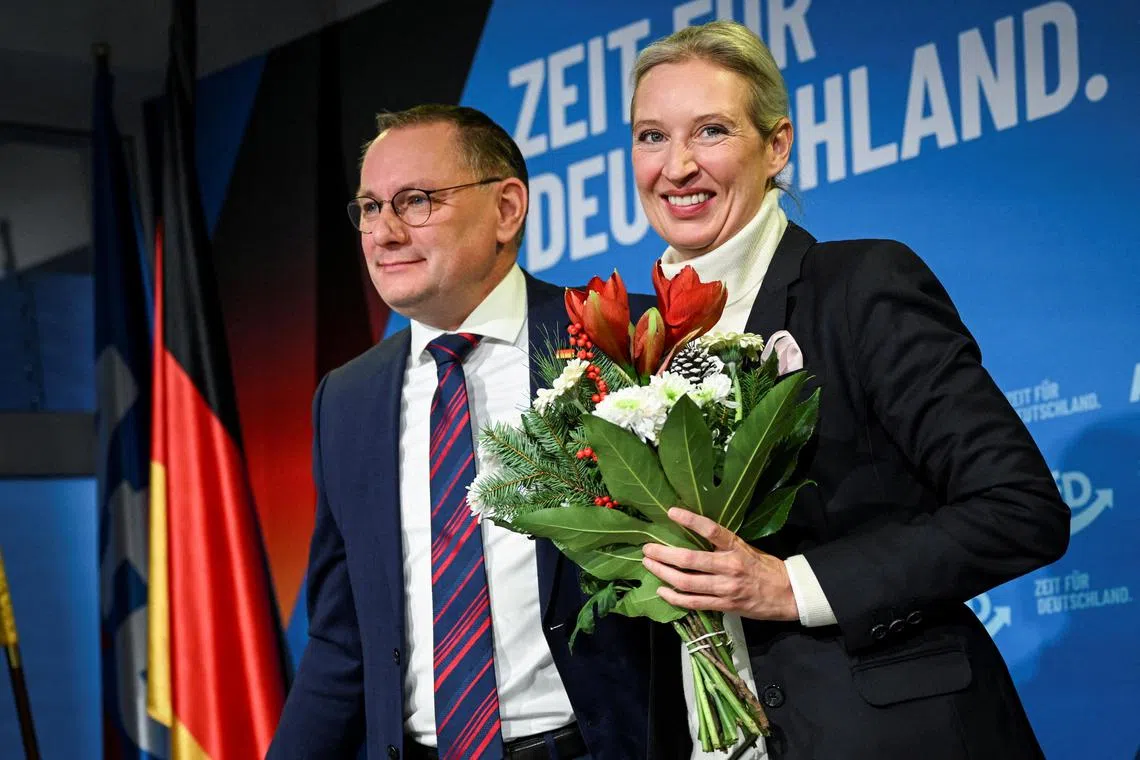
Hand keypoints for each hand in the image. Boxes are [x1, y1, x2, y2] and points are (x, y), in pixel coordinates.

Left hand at [642, 507, 798, 621]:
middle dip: (663, 554)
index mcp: (736, 548)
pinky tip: (662, 591)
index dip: (690, 520)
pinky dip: (675, 597)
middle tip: (648, 548)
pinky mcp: (724, 605)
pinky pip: (694, 603)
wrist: (788, 594)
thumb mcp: (747, 548)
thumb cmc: (765, 567)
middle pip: (689, 559)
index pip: (711, 530)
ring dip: (663, 573)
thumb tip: (694, 534)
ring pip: (686, 582)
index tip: (671, 512)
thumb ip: (724, 544)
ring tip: (649, 565)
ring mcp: (726, 588)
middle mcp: (729, 566)